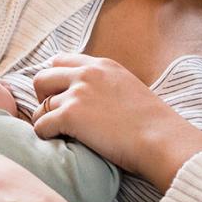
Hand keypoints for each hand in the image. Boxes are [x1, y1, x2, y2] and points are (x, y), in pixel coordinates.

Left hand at [31, 53, 201, 190]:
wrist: (160, 138)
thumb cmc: (152, 122)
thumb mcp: (128, 87)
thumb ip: (105, 85)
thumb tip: (91, 98)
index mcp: (102, 65)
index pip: (61, 60)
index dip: (54, 79)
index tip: (58, 95)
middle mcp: (87, 74)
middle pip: (43, 77)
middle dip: (42, 96)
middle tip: (51, 113)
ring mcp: (78, 93)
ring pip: (40, 104)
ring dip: (43, 118)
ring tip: (54, 132)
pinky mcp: (71, 115)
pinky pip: (41, 123)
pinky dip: (43, 134)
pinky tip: (54, 140)